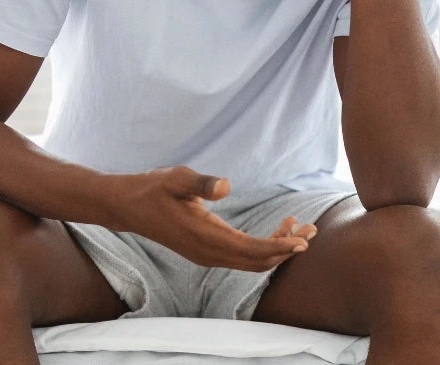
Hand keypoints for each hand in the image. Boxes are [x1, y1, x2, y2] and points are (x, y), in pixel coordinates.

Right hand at [110, 165, 316, 271]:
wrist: (127, 207)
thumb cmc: (152, 189)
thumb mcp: (176, 178)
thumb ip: (202, 183)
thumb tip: (226, 186)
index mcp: (206, 237)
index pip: (252, 250)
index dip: (280, 246)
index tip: (304, 239)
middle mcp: (209, 253)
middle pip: (258, 261)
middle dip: (287, 248)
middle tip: (311, 229)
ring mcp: (207, 255)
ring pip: (251, 261)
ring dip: (277, 248)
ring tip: (298, 227)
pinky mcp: (205, 251)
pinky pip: (241, 256)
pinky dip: (262, 247)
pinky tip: (273, 228)